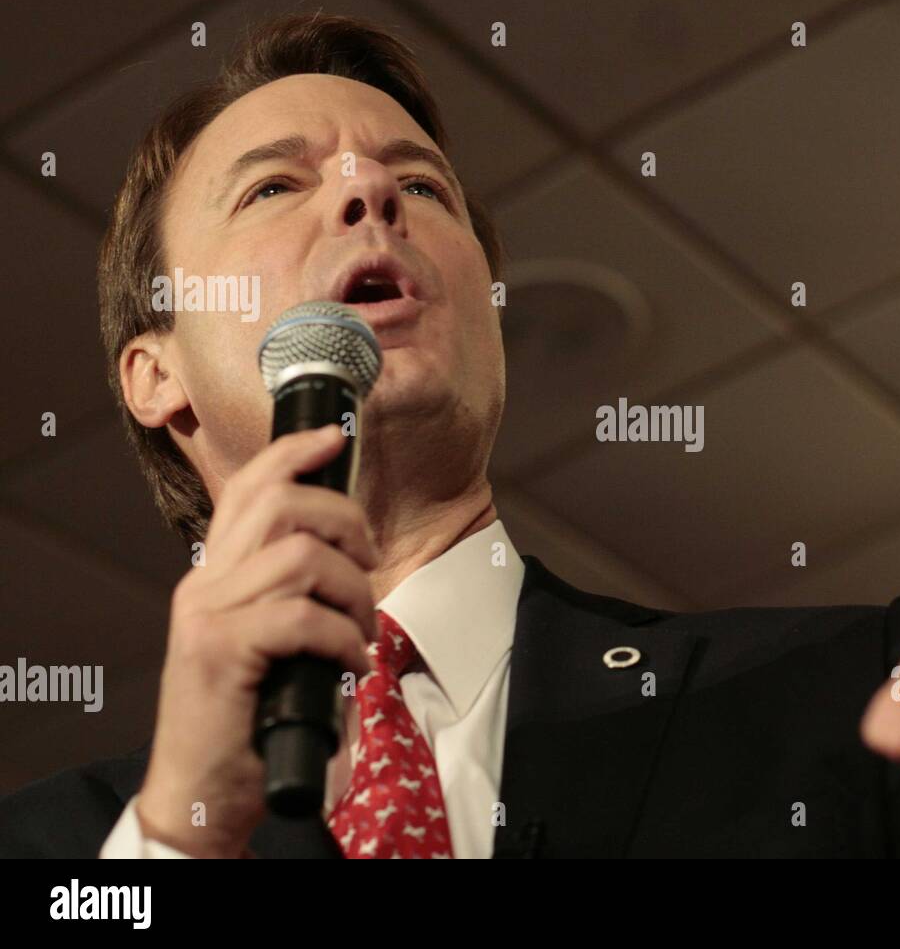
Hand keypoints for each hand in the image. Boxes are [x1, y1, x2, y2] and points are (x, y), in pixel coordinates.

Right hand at [136, 426, 378, 857]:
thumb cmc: (249, 717)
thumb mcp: (273, 642)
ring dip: (352, 592)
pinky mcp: (219, 651)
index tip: (336, 437)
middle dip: (345, 520)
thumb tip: (354, 558)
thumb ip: (294, 595)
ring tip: (359, 633)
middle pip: (279, 503)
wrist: (202, 790)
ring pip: (301, 556)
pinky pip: (301, 616)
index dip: (293, 453)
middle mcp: (204, 584)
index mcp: (215, 575)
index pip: (248, 488)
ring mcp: (207, 614)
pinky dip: (341, 638)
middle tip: (370, 562)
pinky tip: (347, 667)